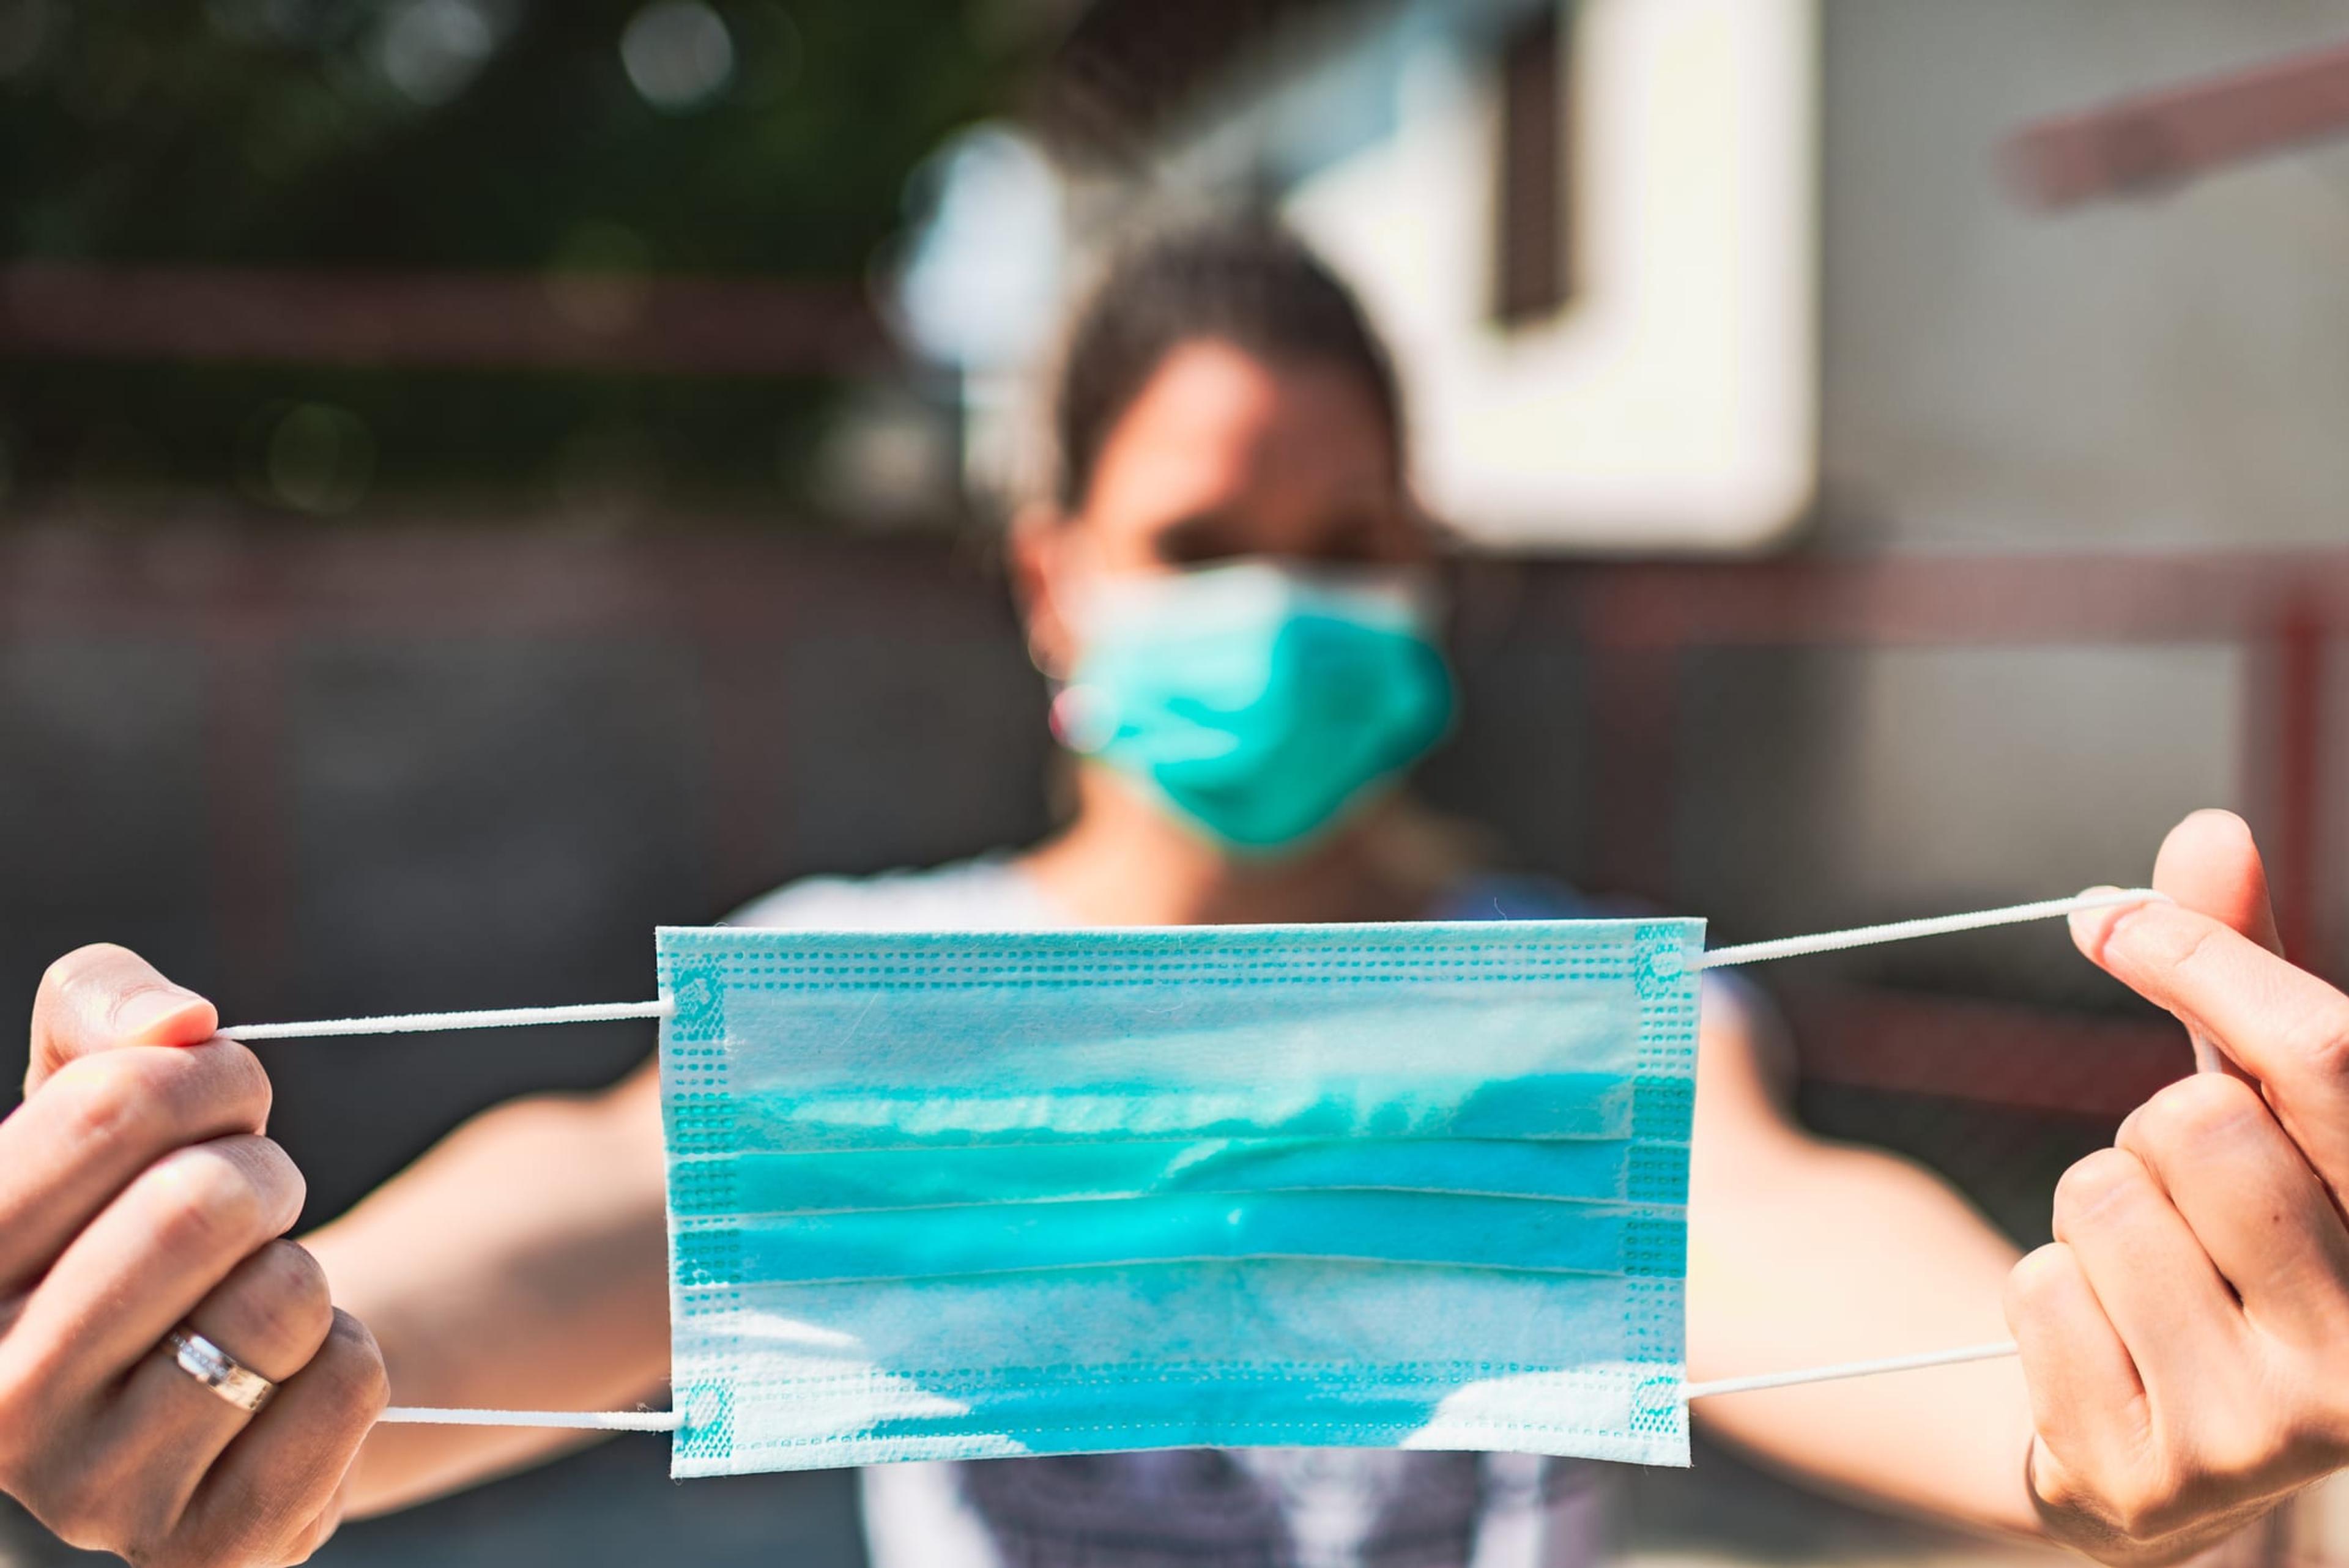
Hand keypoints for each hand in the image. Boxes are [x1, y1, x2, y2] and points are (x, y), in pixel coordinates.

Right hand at [0, 946, 386, 1564]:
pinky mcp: (210, 1551)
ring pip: (282, 1298)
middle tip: (252, 1202)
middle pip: (201, 1203)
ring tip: (256, 1297)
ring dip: (303, 1271)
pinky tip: (282, 1383)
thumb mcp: (106, 1090)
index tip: (220, 1102)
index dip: (207, 1077)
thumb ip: (106, 1006)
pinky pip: (345, 1384)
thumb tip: (176, 1024)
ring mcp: (94, 1496)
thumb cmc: (146, 1207)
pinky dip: (346, 1354)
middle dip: (264, 1173)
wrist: (227, 1357)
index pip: (106, 1108)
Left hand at [2006, 810, 2348, 1562]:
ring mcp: (2269, 1442)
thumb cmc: (2225, 1234)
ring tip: (2146, 1277)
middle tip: (2180, 1199)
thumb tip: (2209, 827)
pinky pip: (2037, 1291)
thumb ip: (2237, 975)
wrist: (2155, 1429)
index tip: (2108, 917)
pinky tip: (2103, 1349)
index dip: (2204, 960)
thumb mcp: (2248, 1105)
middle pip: (2196, 1123)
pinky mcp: (2147, 1485)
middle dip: (2152, 1130)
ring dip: (2092, 1215)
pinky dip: (2043, 1296)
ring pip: (2102, 1200)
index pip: (2327, 1059)